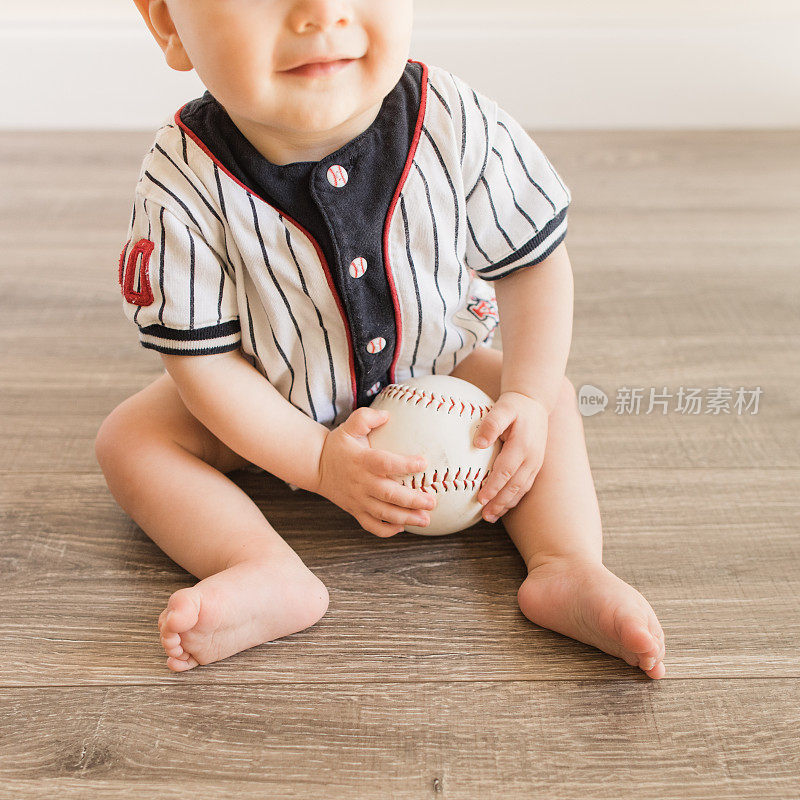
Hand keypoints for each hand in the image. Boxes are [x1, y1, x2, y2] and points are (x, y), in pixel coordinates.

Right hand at [316, 406, 436, 537]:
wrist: (316, 467)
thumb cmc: (339, 445)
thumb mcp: (350, 426)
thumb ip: (366, 417)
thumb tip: (387, 415)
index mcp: (362, 461)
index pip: (385, 463)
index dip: (405, 464)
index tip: (423, 462)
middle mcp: (361, 483)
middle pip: (389, 494)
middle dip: (412, 500)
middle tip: (432, 501)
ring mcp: (358, 500)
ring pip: (383, 514)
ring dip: (406, 518)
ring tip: (425, 519)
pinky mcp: (355, 511)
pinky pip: (371, 526)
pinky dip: (386, 530)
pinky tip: (403, 527)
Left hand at [473, 391, 548, 521]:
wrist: (535, 402)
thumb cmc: (514, 405)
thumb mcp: (502, 408)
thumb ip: (491, 424)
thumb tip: (478, 443)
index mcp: (523, 445)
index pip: (506, 471)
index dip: (494, 487)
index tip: (480, 499)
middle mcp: (532, 457)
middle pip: (514, 486)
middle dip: (500, 502)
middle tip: (485, 516)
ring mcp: (536, 462)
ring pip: (521, 489)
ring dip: (506, 504)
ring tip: (491, 517)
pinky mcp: (535, 465)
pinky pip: (525, 485)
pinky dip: (514, 498)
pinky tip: (502, 505)